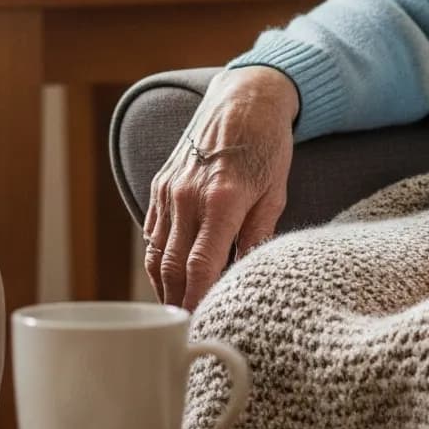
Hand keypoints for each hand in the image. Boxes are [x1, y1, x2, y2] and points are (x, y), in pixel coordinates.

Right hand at [144, 67, 297, 311]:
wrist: (243, 97)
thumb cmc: (267, 145)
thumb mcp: (275, 192)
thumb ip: (259, 236)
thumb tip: (248, 277)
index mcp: (222, 198)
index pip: (202, 266)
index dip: (199, 301)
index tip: (202, 326)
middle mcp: (189, 195)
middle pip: (173, 267)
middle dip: (179, 303)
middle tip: (188, 331)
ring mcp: (169, 189)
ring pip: (157, 254)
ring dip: (164, 287)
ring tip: (179, 311)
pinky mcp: (160, 184)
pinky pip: (153, 233)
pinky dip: (159, 260)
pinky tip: (172, 277)